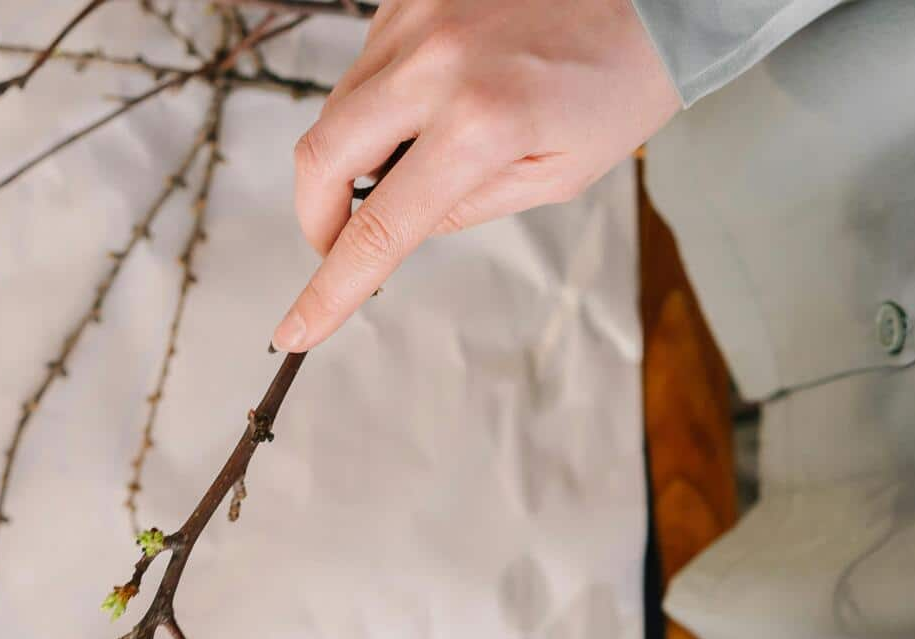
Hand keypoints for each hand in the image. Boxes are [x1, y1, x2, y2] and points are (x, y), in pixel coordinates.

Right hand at [269, 0, 680, 352]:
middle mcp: (436, 63)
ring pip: (338, 108)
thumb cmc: (619, 85)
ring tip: (418, 157)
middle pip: (320, 156)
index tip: (295, 331)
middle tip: (341, 242)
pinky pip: (366, 64)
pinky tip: (430, 102)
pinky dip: (380, 101)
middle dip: (315, 216)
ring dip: (353, 153)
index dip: (328, 290)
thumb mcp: (557, 174)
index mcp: (482, 124)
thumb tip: (393, 227)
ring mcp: (416, 17)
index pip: (379, 228)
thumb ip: (466, 207)